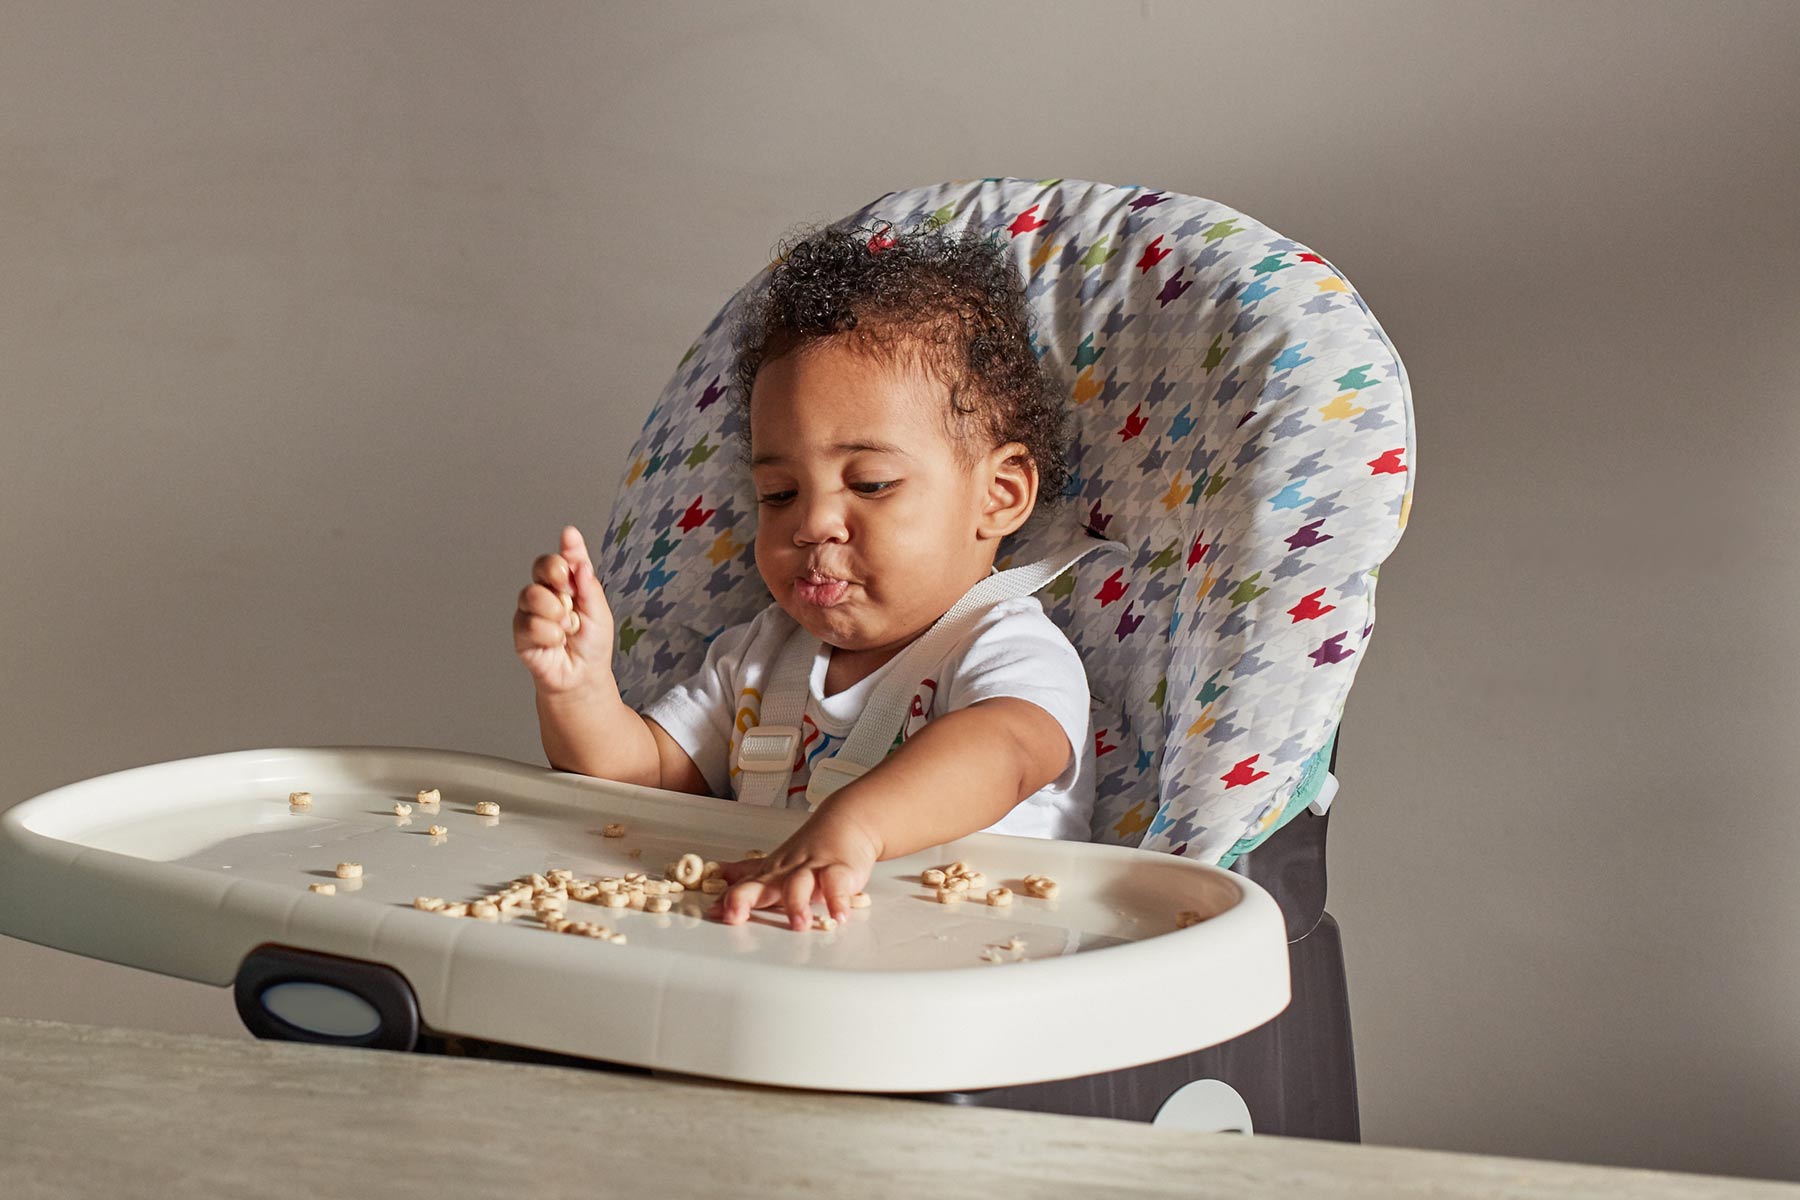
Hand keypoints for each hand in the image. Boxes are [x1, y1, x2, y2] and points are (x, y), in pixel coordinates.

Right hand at [513, 525, 615, 696]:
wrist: (583, 675)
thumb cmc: (591, 643)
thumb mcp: (599, 612)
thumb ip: (588, 586)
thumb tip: (580, 560)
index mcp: (566, 584)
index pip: (562, 558)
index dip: (566, 548)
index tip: (570, 536)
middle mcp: (545, 592)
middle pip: (540, 566)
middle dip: (555, 573)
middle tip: (569, 593)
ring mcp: (530, 611)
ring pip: (532, 594)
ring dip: (555, 612)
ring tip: (567, 627)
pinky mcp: (520, 632)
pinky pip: (530, 623)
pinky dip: (549, 634)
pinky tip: (556, 643)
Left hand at [710, 806, 884, 930]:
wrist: (844, 822)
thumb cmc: (808, 850)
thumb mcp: (773, 864)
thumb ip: (745, 874)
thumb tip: (716, 876)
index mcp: (770, 875)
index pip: (743, 887)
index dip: (727, 899)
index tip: (713, 912)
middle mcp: (786, 873)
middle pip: (761, 884)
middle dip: (744, 898)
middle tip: (733, 915)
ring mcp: (812, 870)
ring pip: (799, 885)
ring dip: (797, 904)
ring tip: (798, 924)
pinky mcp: (839, 871)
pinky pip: (836, 885)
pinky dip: (838, 900)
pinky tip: (837, 915)